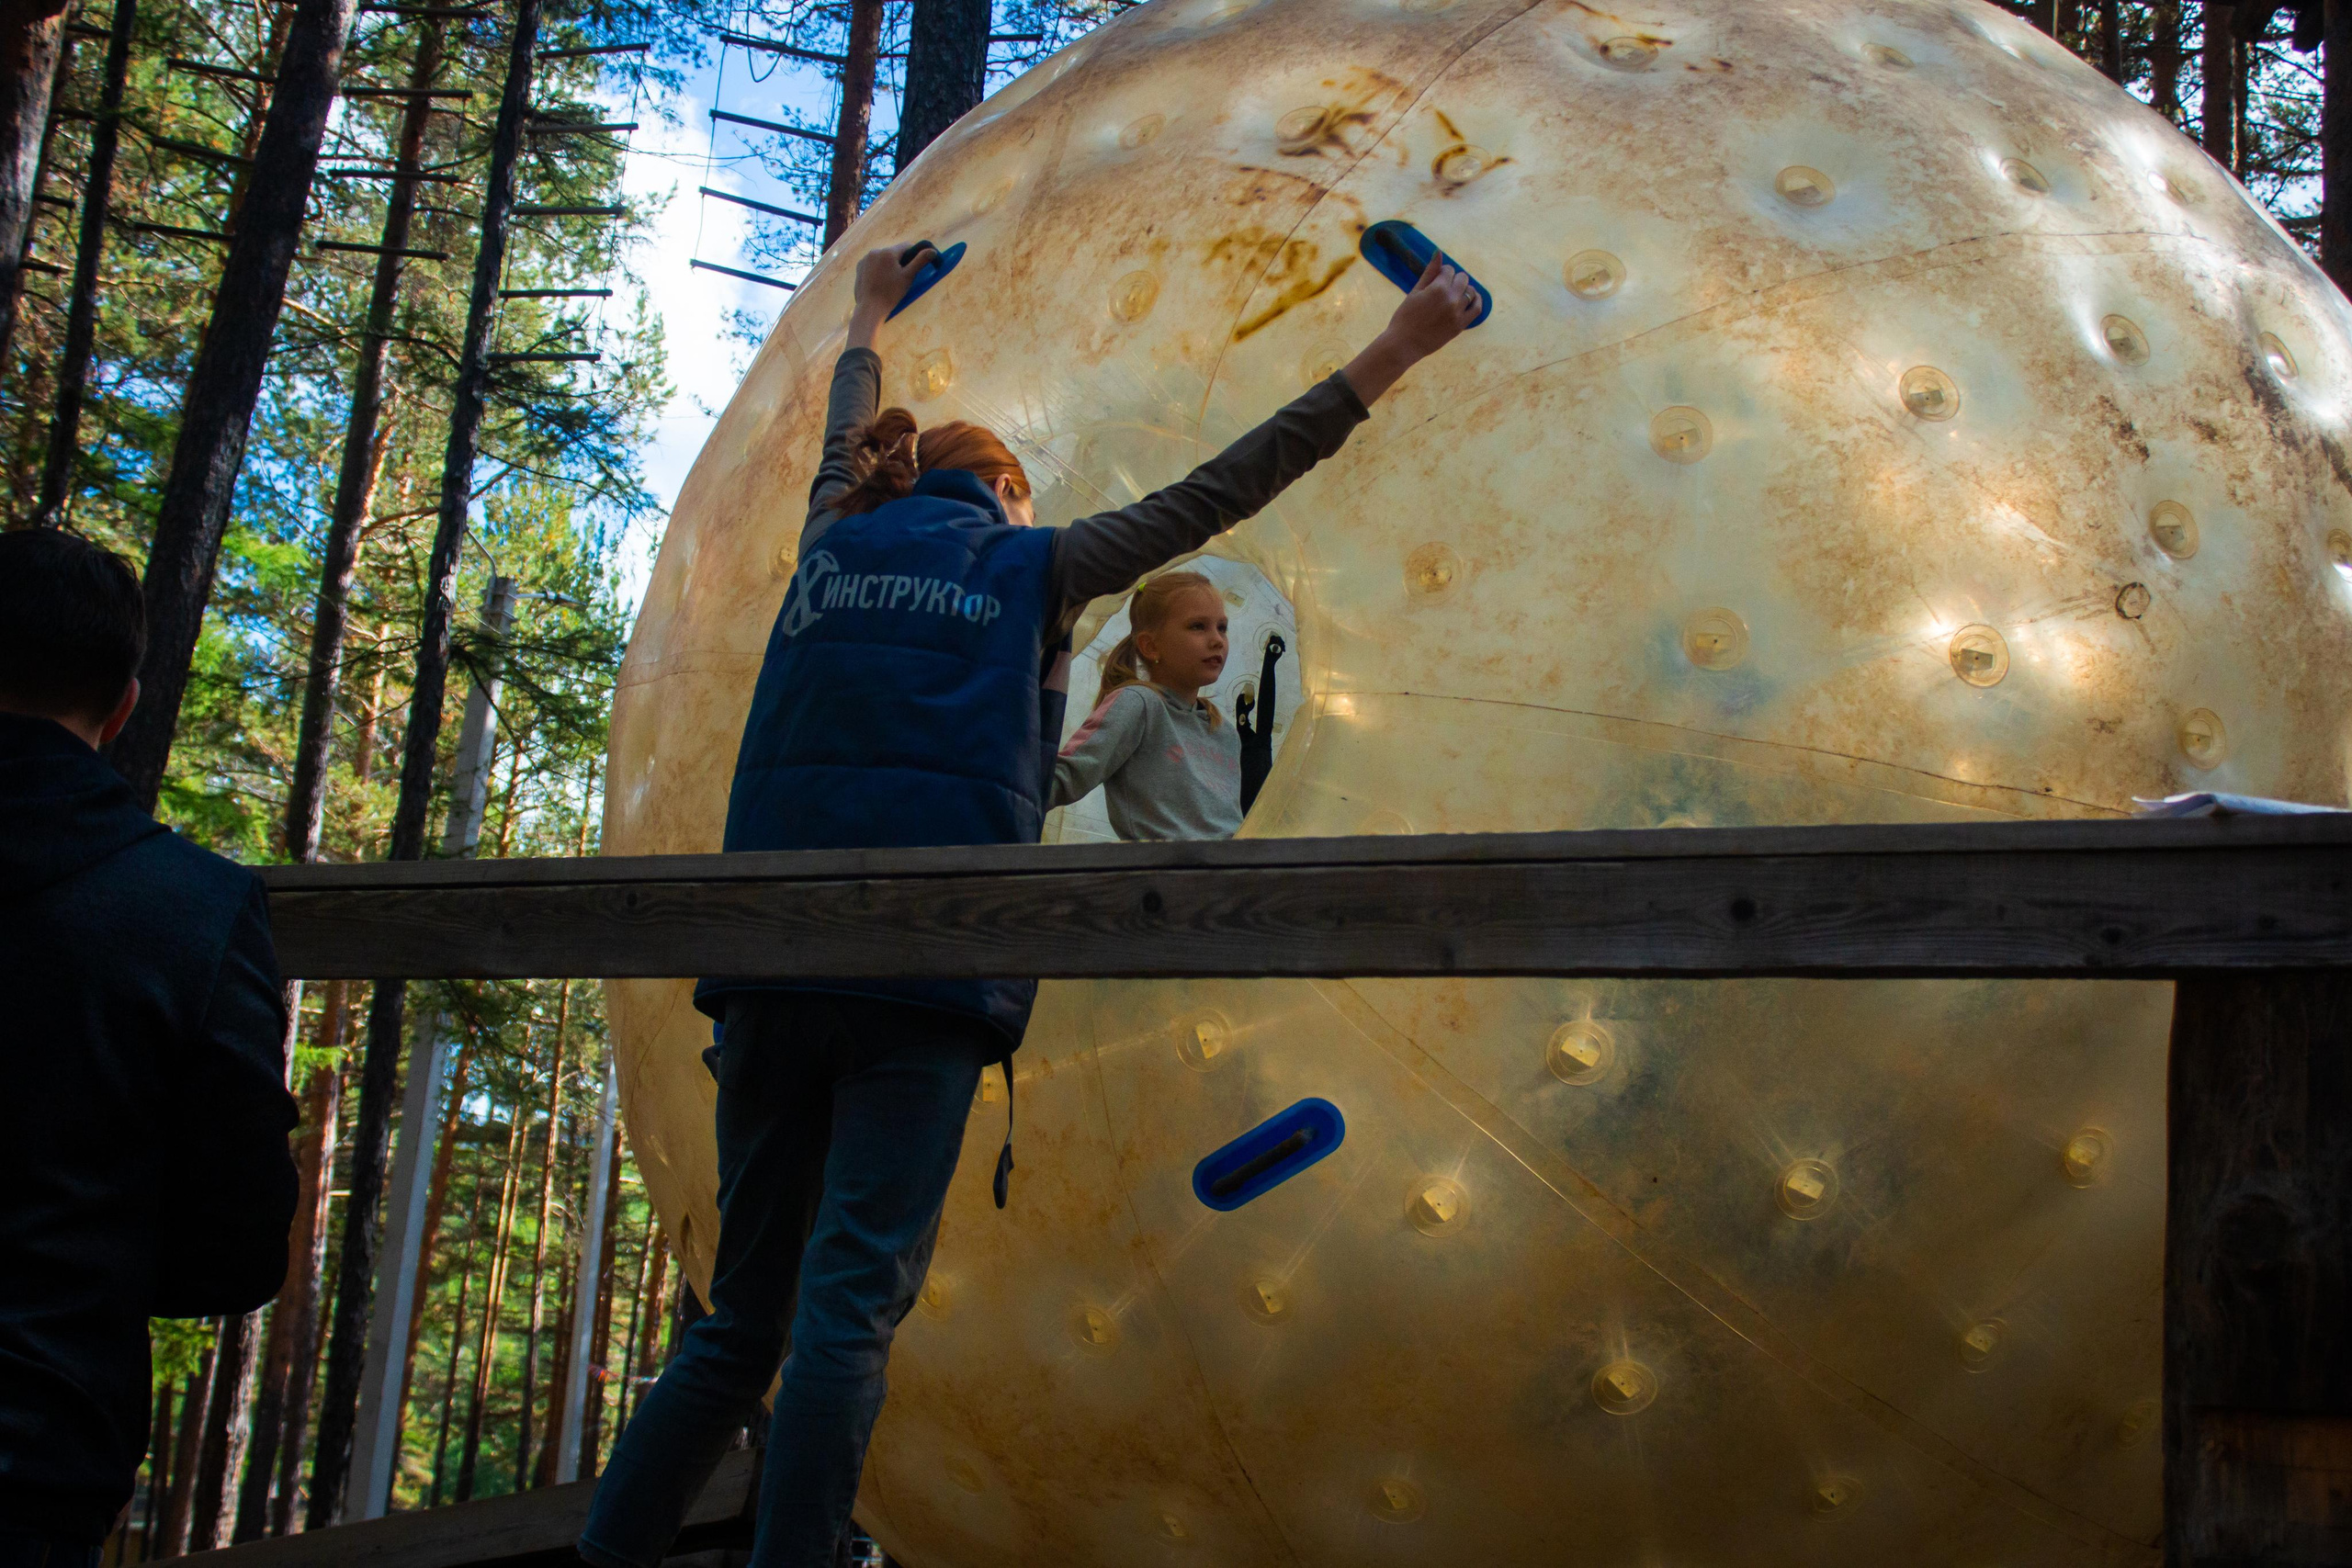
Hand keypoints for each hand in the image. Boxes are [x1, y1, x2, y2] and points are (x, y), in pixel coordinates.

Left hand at [846, 243, 938, 346]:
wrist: (870, 307)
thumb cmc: (891, 293)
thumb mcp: (908, 277)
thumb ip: (920, 261)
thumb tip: (933, 251)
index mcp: (888, 252)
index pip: (906, 246)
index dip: (913, 255)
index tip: (914, 267)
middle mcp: (875, 251)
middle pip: (893, 252)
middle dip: (899, 261)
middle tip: (901, 277)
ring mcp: (865, 259)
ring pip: (883, 257)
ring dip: (888, 264)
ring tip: (889, 280)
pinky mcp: (859, 266)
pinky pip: (873, 263)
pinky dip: (878, 268)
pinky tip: (879, 281)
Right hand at [1340, 252, 1480, 404]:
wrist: (1403, 344)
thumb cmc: (1404, 317)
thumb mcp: (1415, 292)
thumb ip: (1429, 272)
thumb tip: (1438, 252)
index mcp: (1438, 288)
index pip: (1449, 270)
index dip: (1442, 272)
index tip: (1436, 279)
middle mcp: (1451, 299)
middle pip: (1462, 279)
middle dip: (1454, 279)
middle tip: (1444, 287)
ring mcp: (1458, 313)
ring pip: (1470, 291)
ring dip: (1464, 289)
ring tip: (1455, 293)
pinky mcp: (1461, 325)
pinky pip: (1477, 308)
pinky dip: (1477, 300)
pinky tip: (1472, 298)